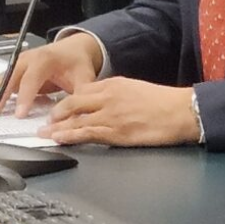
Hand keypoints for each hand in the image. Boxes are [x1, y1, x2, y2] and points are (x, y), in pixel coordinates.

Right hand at [0, 32, 102, 116]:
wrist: (74, 48)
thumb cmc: (76, 62)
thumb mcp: (84, 77)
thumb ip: (80, 94)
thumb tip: (76, 112)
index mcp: (44, 60)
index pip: (32, 79)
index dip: (26, 96)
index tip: (20, 113)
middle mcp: (26, 60)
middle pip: (8, 78)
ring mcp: (16, 65)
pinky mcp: (11, 72)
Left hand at [44, 78, 200, 146]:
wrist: (180, 111)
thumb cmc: (164, 102)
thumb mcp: (136, 88)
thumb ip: (117, 93)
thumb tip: (103, 101)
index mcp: (114, 84)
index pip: (82, 91)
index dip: (68, 100)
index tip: (59, 107)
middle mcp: (108, 97)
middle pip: (73, 103)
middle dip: (56, 112)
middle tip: (46, 120)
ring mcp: (110, 115)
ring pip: (75, 119)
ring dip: (57, 127)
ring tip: (44, 133)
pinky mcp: (115, 132)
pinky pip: (86, 133)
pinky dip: (69, 136)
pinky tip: (59, 139)